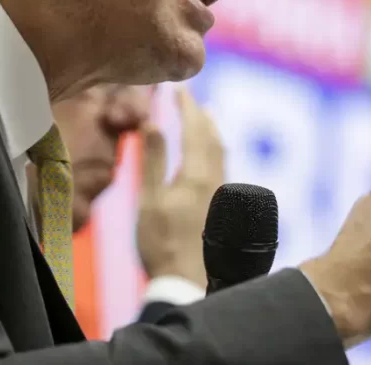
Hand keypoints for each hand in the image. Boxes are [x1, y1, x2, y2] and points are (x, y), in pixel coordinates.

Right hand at [137, 88, 225, 286]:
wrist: (185, 280)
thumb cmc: (161, 242)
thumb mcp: (149, 200)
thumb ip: (152, 160)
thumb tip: (154, 123)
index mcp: (196, 173)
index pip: (194, 128)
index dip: (186, 106)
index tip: (179, 89)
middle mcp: (214, 179)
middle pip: (211, 137)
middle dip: (200, 114)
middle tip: (190, 98)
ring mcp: (220, 192)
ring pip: (220, 151)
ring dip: (211, 130)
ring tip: (206, 117)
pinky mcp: (221, 205)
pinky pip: (221, 165)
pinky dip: (215, 149)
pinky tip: (210, 155)